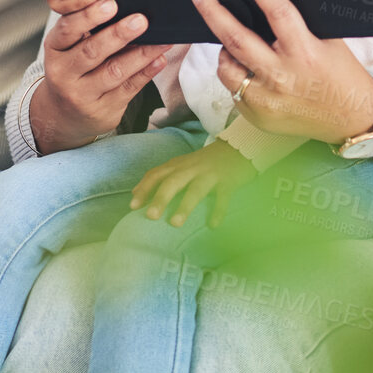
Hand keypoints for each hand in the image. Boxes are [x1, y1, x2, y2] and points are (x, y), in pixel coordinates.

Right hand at [32, 0, 171, 153]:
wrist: (62, 115)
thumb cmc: (72, 69)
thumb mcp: (68, 48)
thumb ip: (88, 28)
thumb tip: (127, 5)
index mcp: (55, 49)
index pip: (68, 29)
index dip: (89, 16)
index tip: (111, 3)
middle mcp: (64, 73)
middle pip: (92, 51)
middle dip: (118, 34)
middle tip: (140, 20)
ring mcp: (83, 94)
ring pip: (114, 71)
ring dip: (141, 54)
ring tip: (162, 40)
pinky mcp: (103, 110)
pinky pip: (129, 88)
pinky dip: (147, 72)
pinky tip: (159, 59)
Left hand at [130, 141, 258, 227]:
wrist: (239, 147)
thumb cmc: (206, 162)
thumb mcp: (181, 165)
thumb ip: (160, 176)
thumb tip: (134, 192)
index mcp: (179, 165)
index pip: (157, 174)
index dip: (144, 189)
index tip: (133, 206)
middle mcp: (192, 168)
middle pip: (173, 182)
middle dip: (161, 198)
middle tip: (150, 217)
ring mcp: (211, 174)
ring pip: (196, 189)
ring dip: (185, 206)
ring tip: (175, 224)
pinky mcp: (228, 181)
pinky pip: (222, 197)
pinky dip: (218, 211)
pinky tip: (212, 225)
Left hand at [188, 0, 372, 143]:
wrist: (352, 117)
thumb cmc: (342, 73)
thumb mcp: (328, 41)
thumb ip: (299, 25)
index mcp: (305, 52)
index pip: (278, 13)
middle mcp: (283, 77)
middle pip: (237, 39)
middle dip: (213, 12)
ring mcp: (267, 99)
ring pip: (227, 67)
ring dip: (225, 49)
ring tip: (232, 41)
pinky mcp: (258, 116)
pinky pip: (234, 89)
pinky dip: (237, 75)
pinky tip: (249, 70)